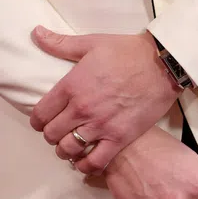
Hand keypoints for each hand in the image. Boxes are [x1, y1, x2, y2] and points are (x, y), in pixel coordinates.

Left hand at [29, 29, 179, 174]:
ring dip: (66, 150)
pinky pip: (94, 163)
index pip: (40, 114)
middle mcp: (82, 108)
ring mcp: (100, 126)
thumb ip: (60, 43)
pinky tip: (86, 159)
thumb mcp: (91, 43)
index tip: (42, 120)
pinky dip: (86, 165)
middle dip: (50, 135)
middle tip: (58, 131)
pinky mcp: (119, 138)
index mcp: (71, 85)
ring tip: (71, 145)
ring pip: (69, 150)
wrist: (161, 64)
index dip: (37, 120)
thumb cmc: (126, 51)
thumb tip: (36, 33)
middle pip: (51, 135)